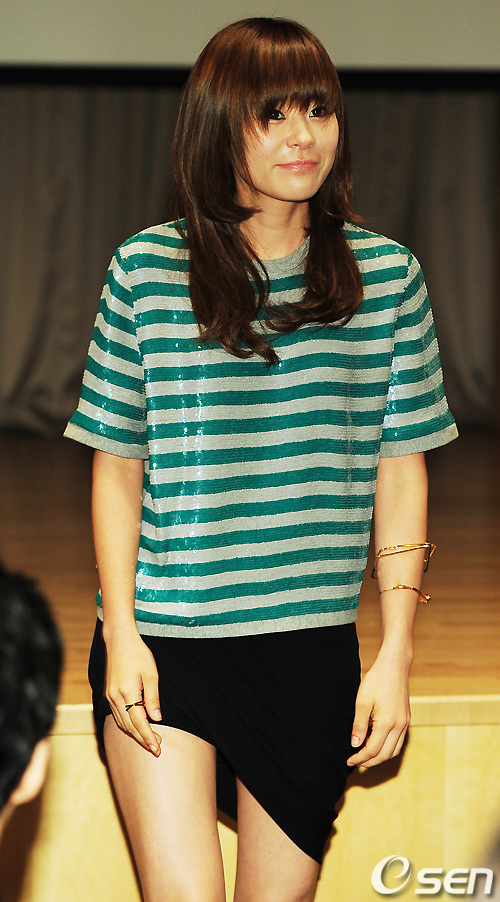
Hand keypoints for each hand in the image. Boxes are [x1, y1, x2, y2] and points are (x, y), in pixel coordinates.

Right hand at [105, 628, 162, 755]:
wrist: (119, 640)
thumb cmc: (138, 654)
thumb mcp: (151, 674)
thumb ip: (153, 698)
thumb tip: (156, 719)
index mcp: (127, 692)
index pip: (139, 722)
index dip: (148, 737)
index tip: (157, 748)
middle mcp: (115, 697)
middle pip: (129, 727)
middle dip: (142, 740)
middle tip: (156, 749)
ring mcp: (109, 696)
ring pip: (122, 723)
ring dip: (135, 734)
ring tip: (150, 741)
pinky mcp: (109, 694)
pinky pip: (117, 716)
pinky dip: (127, 725)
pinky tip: (137, 728)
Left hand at [347, 654, 410, 767]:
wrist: (394, 666)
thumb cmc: (376, 680)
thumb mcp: (362, 702)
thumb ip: (359, 726)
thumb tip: (355, 745)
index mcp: (387, 723)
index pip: (372, 750)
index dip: (360, 758)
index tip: (349, 760)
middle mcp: (399, 726)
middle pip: (384, 755)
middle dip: (369, 762)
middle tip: (355, 761)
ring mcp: (405, 723)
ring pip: (394, 751)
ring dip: (380, 757)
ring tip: (365, 756)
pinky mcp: (406, 719)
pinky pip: (399, 742)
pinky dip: (388, 748)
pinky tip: (377, 744)